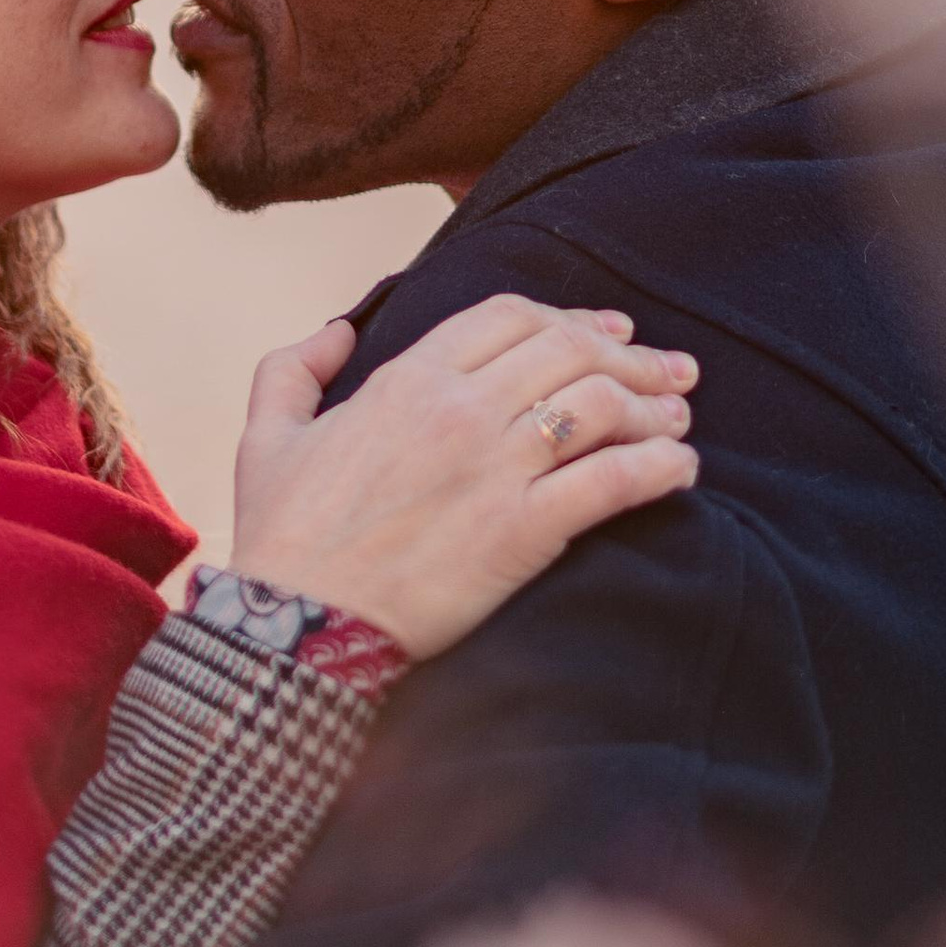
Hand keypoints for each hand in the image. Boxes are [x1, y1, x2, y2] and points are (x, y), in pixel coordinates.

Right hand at [229, 294, 698, 658]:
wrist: (295, 629)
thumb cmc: (281, 536)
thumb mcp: (265, 435)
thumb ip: (294, 367)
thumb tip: (339, 330)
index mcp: (406, 378)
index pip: (512, 317)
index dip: (572, 317)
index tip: (611, 331)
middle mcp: (458, 409)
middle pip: (570, 352)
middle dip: (632, 356)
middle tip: (672, 372)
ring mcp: (494, 468)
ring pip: (600, 406)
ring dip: (653, 407)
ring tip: (680, 420)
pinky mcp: (522, 532)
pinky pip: (611, 482)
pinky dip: (658, 468)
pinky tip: (680, 470)